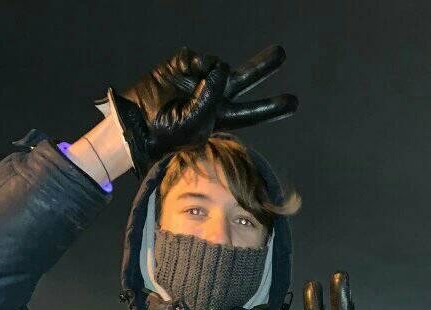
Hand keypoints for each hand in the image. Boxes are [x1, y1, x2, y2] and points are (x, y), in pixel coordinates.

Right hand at [104, 45, 297, 175]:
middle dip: (262, 66)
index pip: (252, 112)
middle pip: (245, 80)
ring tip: (194, 91)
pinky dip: (193, 66)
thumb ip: (211, 96)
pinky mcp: (183, 65)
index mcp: (222, 118)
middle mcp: (214, 97)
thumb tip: (219, 66)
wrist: (136, 124)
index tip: (294, 102)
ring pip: (218, 66)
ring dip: (212, 75)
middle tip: (281, 53)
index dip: (272, 107)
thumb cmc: (167, 134)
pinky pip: (197, 59)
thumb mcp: (195, 124)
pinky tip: (184, 75)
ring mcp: (199, 79)